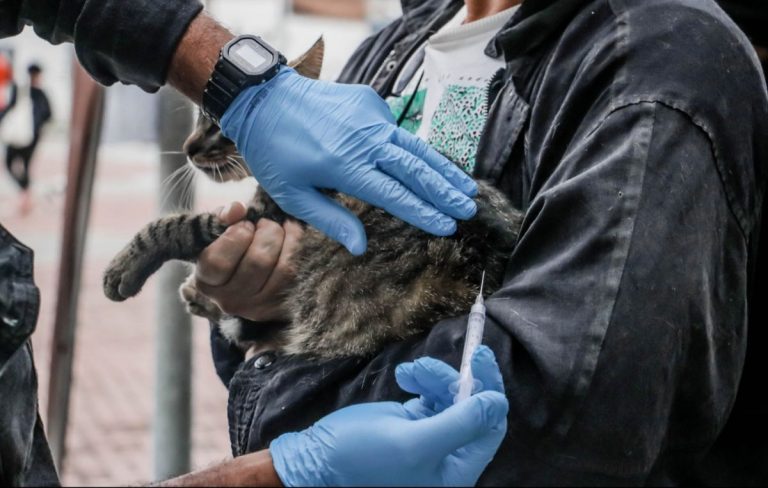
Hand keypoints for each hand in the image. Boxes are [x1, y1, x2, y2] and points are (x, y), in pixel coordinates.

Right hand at [195, 202, 301, 321]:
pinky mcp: (283, 306)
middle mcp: (230, 301)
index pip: (218, 261)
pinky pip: (298, 273)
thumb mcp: (218, 233)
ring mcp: (259, 308)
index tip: (243, 224)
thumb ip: (222, 218)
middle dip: (266, 232)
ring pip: (283, 268)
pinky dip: (298, 247)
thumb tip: (237, 209)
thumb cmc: (231, 249)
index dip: (235, 236)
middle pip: (257, 262)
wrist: (250, 279)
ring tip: (279, 228)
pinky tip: (293, 234)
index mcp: (207, 283)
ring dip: (285, 239)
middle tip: (265, 223)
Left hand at [220, 68, 477, 255]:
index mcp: (344, 166)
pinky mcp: (370, 101)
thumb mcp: (294, 195)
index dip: (424, 212)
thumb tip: (361, 247)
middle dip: (445, 191)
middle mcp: (364, 139)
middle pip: (415, 169)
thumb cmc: (274, 152)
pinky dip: (414, 149)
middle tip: (469, 209)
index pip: (394, 194)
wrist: (265, 98)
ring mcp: (370, 116)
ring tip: (466, 187)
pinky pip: (397, 130)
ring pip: (415, 146)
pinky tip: (428, 166)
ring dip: (442, 169)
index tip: (447, 225)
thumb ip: (331, 220)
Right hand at [269, 346, 507, 486]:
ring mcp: (431, 439)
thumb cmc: (360, 458)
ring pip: (450, 398)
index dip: (489, 390)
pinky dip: (422, 380)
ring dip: (434, 377)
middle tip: (441, 360)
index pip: (490, 426)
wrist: (314, 460)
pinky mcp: (413, 424)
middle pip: (472, 409)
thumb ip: (460, 424)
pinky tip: (404, 376)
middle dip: (456, 381)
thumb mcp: (413, 442)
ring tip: (409, 371)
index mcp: (456, 470)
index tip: (479, 357)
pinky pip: (431, 396)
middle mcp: (448, 457)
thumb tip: (498, 402)